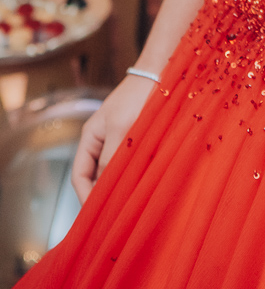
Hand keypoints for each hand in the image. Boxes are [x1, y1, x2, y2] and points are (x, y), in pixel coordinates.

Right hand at [72, 74, 156, 203]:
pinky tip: (142, 184)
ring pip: (113, 171)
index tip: (97, 215)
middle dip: (102, 195)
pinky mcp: (135, 140)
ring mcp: (118, 140)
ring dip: (119, 185)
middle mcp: (101, 141)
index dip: (85, 196)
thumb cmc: (138, 96)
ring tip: (129, 203)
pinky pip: (128, 163)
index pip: (79, 175)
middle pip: (94, 176)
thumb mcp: (121, 129)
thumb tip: (103, 189)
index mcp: (90, 137)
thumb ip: (110, 159)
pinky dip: (132, 175)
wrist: (161, 73)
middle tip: (115, 214)